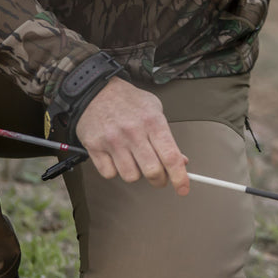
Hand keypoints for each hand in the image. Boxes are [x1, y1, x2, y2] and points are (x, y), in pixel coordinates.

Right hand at [75, 78, 189, 194]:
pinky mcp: (94, 147)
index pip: (170, 156)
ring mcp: (113, 140)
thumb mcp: (154, 110)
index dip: (180, 177)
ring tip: (133, 159)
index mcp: (152, 121)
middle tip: (158, 175)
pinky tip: (116, 157)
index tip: (183, 188)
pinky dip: (114, 170)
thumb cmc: (127, 101)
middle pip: (152, 172)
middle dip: (159, 179)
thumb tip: (181, 162)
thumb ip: (167, 137)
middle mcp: (133, 131)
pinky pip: (109, 174)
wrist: (95, 89)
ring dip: (135, 173)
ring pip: (131, 176)